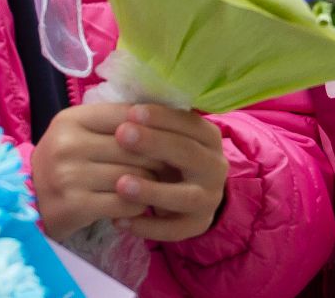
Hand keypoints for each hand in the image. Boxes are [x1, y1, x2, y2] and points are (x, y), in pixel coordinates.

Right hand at [32, 101, 166, 239]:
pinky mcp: (74, 206)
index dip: (154, 126)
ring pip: (133, 176)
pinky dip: (137, 205)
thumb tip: (164, 116)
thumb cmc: (65, 162)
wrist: (29, 201)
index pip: (127, 114)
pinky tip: (137, 204)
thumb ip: (114, 121)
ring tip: (157, 185)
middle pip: (134, 147)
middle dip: (159, 158)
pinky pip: (124, 203)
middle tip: (172, 165)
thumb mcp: (80, 132)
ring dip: (151, 184)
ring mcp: (68, 176)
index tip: (170, 136)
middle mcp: (67, 144)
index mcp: (71, 119)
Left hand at [109, 104, 229, 242]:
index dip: (162, 117)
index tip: (132, 112)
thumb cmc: (170, 156)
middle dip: (154, 143)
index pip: (190, 123)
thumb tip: (123, 103)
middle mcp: (215, 167)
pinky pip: (173, 230)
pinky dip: (146, 226)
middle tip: (122, 135)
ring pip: (184, 196)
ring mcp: (209, 198)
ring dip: (152, 190)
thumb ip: (154, 124)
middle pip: (188, 154)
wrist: (193, 194)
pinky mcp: (197, 225)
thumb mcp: (169, 136)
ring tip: (120, 184)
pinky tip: (119, 220)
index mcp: (209, 138)